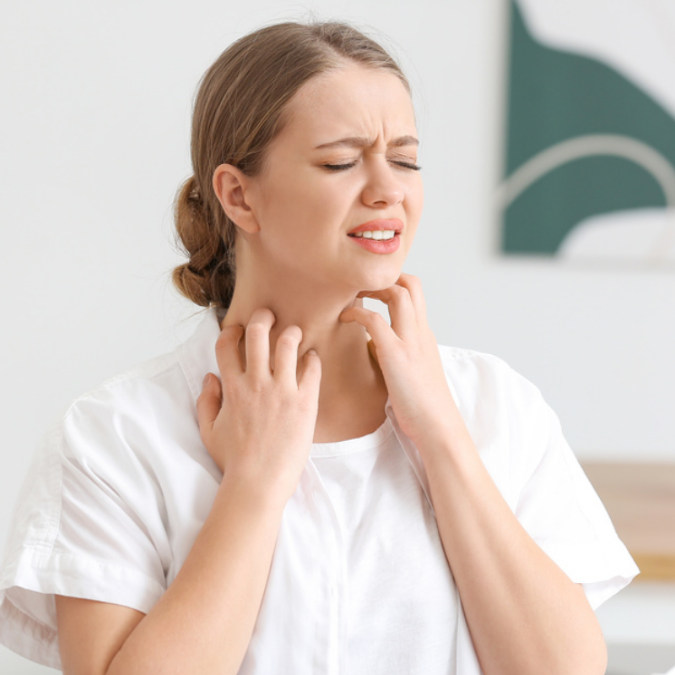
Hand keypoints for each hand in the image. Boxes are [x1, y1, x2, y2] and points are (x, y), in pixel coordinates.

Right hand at [197, 308, 321, 502]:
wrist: (259, 483)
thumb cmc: (234, 461)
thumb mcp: (209, 431)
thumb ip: (206, 401)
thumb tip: (210, 377)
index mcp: (232, 388)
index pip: (227, 345)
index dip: (231, 330)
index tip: (239, 329)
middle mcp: (256, 383)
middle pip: (258, 333)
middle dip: (263, 317)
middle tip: (270, 315)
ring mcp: (282, 391)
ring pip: (287, 343)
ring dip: (291, 333)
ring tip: (294, 334)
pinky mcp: (305, 402)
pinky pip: (312, 368)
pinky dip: (312, 358)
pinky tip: (311, 359)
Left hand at [339, 273, 458, 448]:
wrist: (438, 427)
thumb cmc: (422, 407)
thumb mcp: (412, 371)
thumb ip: (395, 353)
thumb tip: (370, 345)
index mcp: (424, 336)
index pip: (415, 294)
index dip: (393, 283)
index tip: (372, 289)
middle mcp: (421, 332)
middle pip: (411, 284)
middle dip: (385, 277)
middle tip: (361, 286)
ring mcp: (411, 342)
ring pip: (399, 293)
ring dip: (373, 288)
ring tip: (353, 296)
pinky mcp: (396, 355)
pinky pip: (374, 320)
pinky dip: (357, 312)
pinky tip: (345, 318)